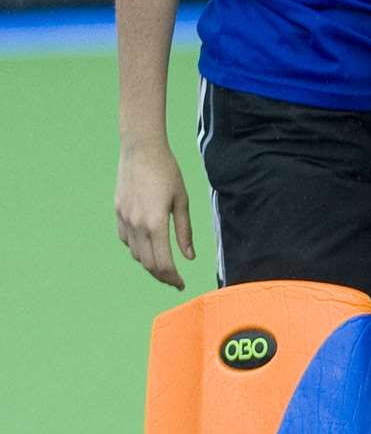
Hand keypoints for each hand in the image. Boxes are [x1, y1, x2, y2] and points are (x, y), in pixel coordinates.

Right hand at [115, 142, 194, 288]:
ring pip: (136, 254)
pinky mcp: (118, 212)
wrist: (141, 149)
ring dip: (150, 263)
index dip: (172, 278)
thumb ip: (185, 231)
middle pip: (148, 264)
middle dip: (162, 275)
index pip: (163, 263)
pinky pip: (126, 240)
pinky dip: (137, 248)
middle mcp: (137, 225)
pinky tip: (148, 245)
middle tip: (175, 279)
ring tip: (164, 263)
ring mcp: (125, 219)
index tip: (181, 284)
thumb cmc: (167, 171)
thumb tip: (189, 257)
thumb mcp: (182, 201)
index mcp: (156, 223)